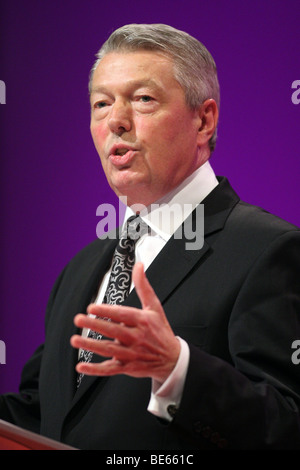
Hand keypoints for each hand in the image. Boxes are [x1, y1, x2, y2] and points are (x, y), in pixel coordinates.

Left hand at [70, 262, 180, 382]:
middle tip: (79, 319)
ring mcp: (132, 354)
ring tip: (75, 340)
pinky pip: (109, 369)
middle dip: (94, 325)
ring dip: (91, 346)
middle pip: (113, 331)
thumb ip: (143, 286)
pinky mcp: (128, 367)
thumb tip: (138, 266)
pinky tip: (81, 366)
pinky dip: (95, 369)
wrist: (172, 359)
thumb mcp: (155, 306)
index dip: (106, 311)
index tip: (91, 307)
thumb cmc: (160, 330)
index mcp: (142, 321)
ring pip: (109, 350)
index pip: (122, 314)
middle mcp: (137, 337)